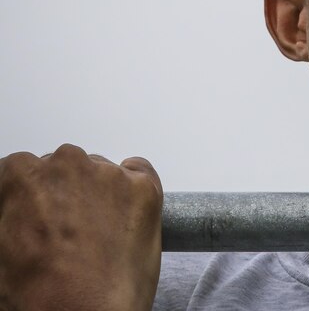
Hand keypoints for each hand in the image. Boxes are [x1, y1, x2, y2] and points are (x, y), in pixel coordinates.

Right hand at [0, 144, 162, 310]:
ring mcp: (109, 174)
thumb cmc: (41, 294)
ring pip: (100, 170)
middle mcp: (67, 165)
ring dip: (97, 192)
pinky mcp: (144, 187)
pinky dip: (133, 187)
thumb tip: (19, 216)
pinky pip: (138, 172)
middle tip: (67, 230)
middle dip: (63, 192)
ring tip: (98, 234)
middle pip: (63, 167)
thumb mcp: (1, 252)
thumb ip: (10, 218)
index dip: (27, 196)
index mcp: (24, 178)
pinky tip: (125, 217)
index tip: (33, 212)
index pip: (20, 169)